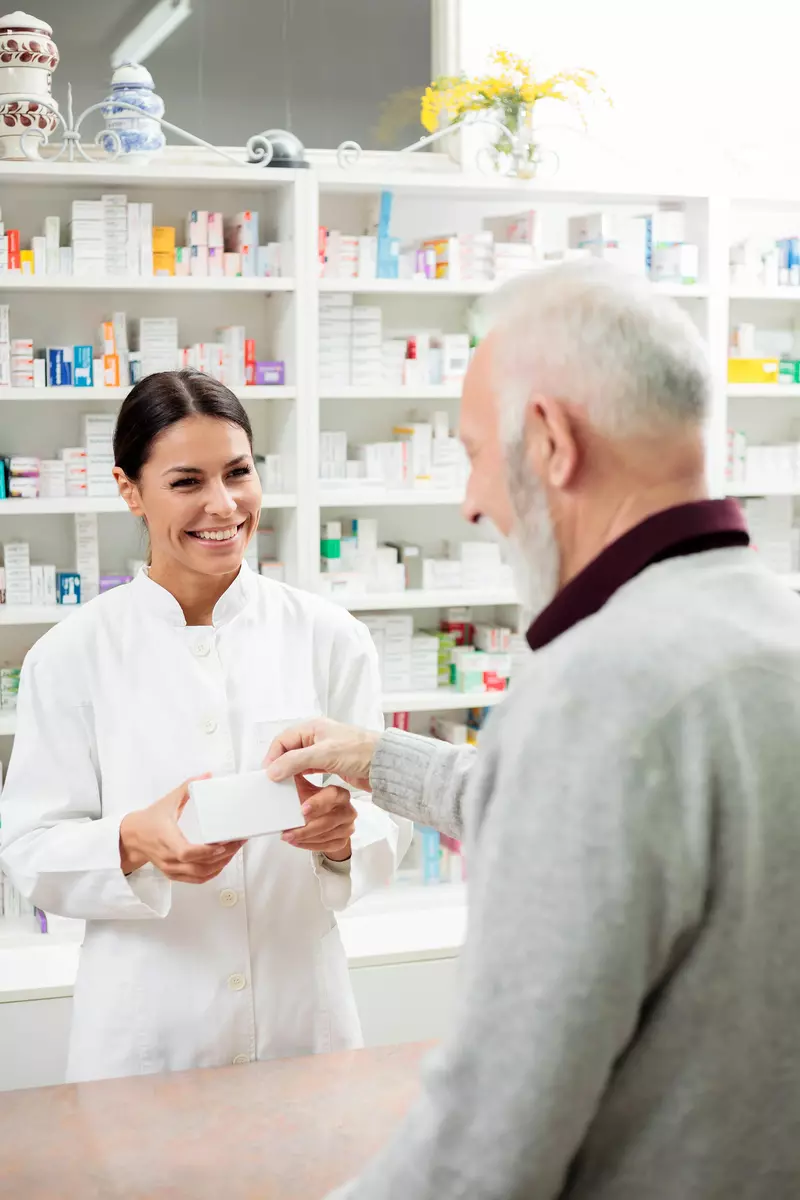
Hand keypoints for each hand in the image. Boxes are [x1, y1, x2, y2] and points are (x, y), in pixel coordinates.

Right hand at [119, 776, 244, 883]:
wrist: (131, 838)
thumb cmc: (149, 820)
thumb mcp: (167, 801)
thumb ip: (187, 787)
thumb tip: (206, 776)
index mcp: (166, 839)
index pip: (186, 852)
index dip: (206, 851)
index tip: (222, 844)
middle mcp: (168, 858)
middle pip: (199, 865)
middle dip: (223, 855)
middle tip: (237, 842)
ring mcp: (171, 869)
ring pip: (200, 874)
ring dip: (220, 864)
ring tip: (234, 850)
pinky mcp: (173, 874)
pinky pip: (196, 879)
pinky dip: (211, 873)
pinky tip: (222, 863)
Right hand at [265, 718, 379, 792]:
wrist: (385, 765)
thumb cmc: (360, 751)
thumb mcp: (324, 754)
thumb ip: (296, 761)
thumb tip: (272, 770)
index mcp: (312, 727)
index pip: (283, 740)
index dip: (272, 756)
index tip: (267, 774)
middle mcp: (316, 737)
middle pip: (288, 751)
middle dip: (279, 765)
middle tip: (272, 783)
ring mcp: (322, 751)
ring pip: (297, 762)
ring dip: (289, 774)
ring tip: (283, 788)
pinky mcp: (329, 765)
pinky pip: (307, 771)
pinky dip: (301, 778)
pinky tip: (298, 788)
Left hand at [282, 773, 355, 861]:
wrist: (323, 819)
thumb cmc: (313, 801)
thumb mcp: (305, 787)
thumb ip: (294, 777)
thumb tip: (274, 770)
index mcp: (339, 793)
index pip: (333, 795)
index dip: (318, 803)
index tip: (302, 810)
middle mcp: (347, 810)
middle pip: (329, 821)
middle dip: (306, 828)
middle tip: (288, 832)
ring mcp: (346, 827)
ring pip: (326, 835)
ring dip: (305, 838)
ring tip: (288, 836)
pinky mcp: (342, 841)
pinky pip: (326, 846)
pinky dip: (309, 845)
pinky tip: (297, 842)